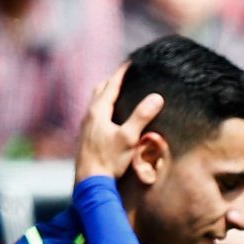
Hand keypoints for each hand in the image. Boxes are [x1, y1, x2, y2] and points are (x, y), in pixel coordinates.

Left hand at [76, 63, 161, 184]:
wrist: (90, 181)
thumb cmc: (109, 160)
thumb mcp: (129, 137)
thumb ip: (142, 116)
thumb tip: (157, 97)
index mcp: (98, 111)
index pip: (111, 85)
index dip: (121, 73)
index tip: (130, 62)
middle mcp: (89, 115)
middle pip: (100, 90)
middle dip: (112, 81)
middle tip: (124, 75)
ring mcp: (86, 126)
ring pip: (95, 102)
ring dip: (106, 94)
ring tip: (116, 92)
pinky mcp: (86, 137)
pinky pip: (95, 114)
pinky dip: (103, 108)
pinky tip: (110, 117)